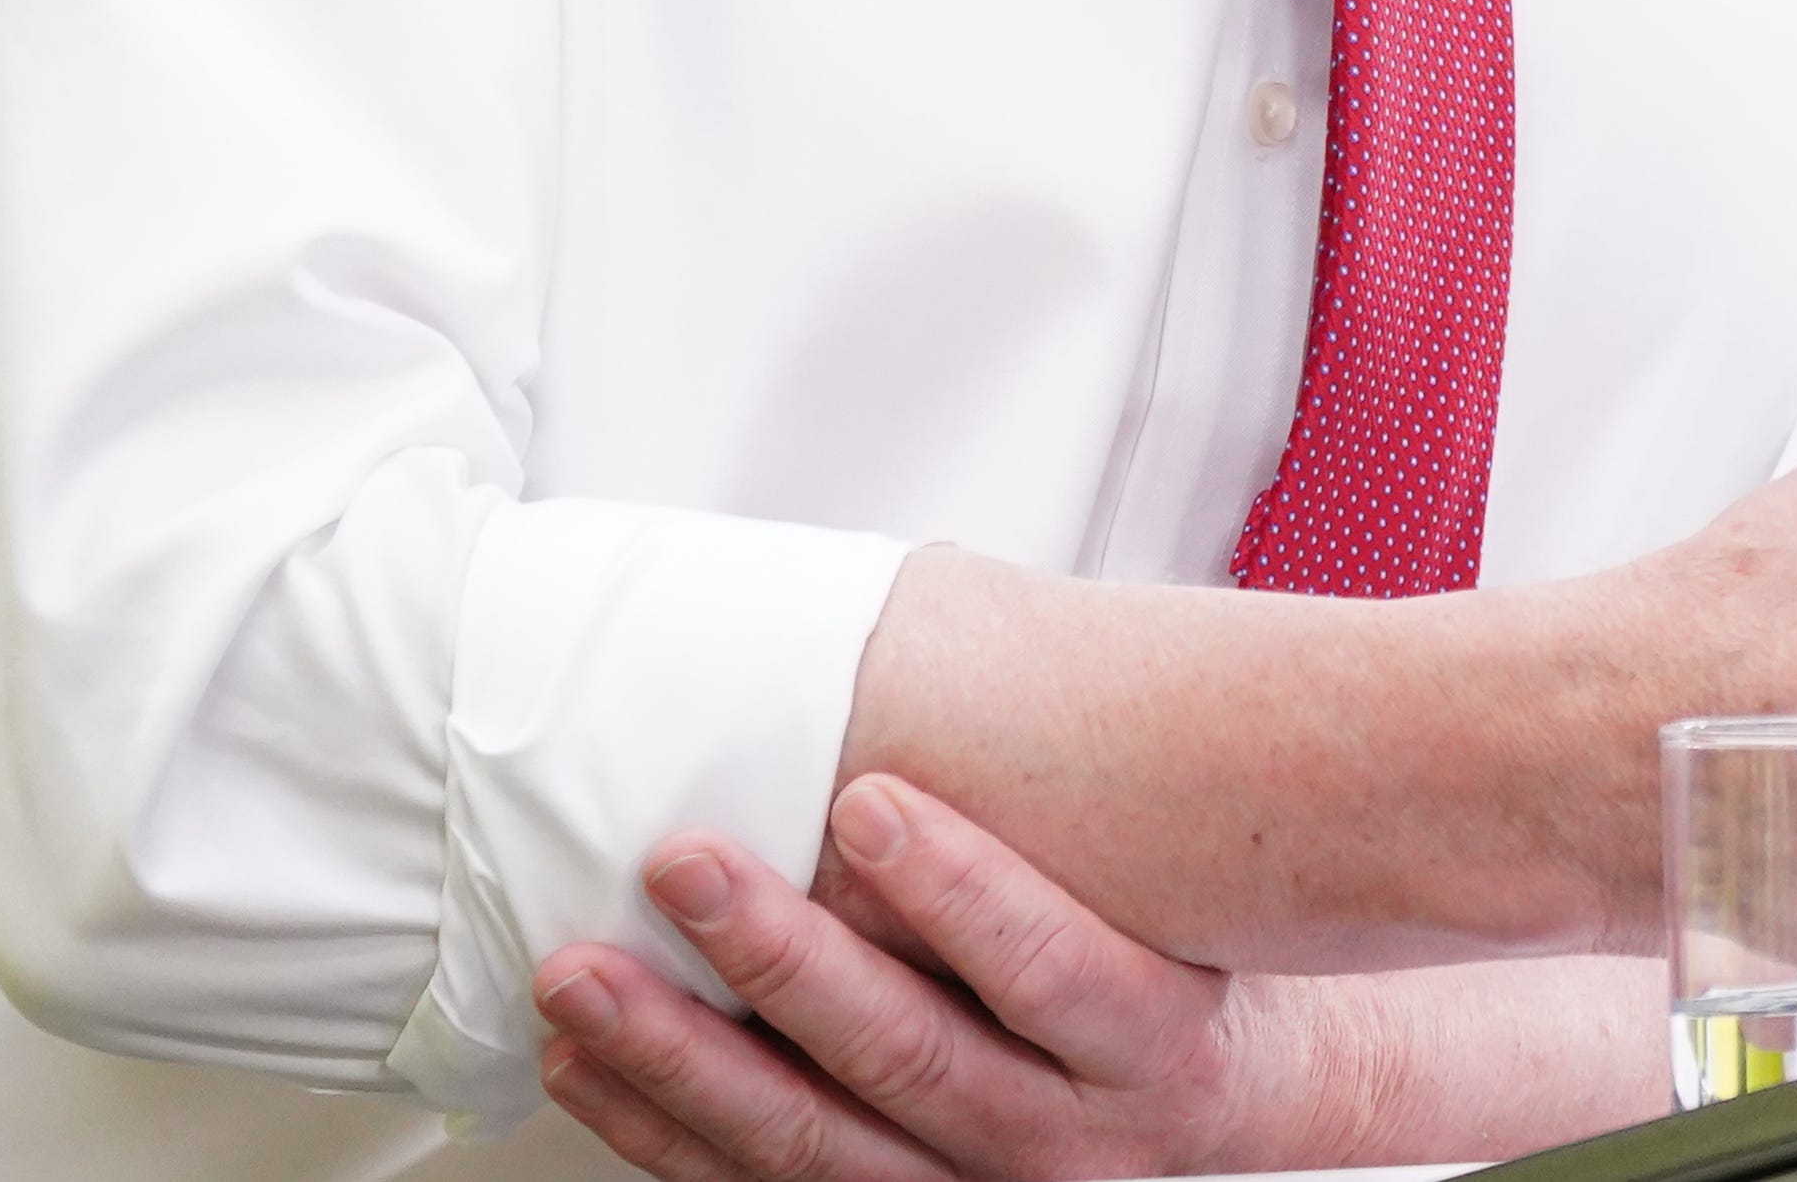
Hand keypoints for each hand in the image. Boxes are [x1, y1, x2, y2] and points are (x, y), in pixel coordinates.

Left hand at [537, 773, 1313, 1178]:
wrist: (1212, 1108)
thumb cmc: (1184, 969)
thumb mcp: (1183, 897)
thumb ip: (1079, 823)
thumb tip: (942, 664)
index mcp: (1151, 1045)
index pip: (1054, 970)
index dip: (959, 890)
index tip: (866, 800)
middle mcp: (1063, 1144)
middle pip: (908, 1056)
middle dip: (780, 959)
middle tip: (683, 865)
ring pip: (809, 1147)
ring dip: (680, 1056)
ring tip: (584, 975)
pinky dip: (660, 1129)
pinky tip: (590, 1064)